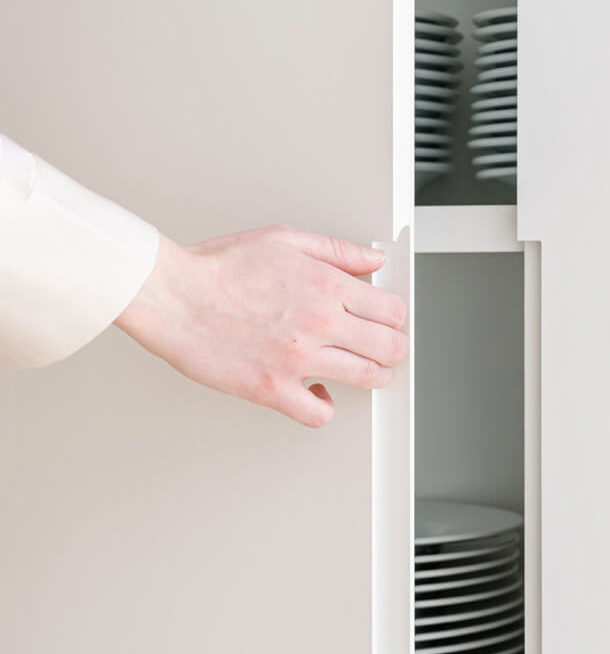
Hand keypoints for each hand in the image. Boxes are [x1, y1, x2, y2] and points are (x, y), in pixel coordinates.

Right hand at [114, 225, 407, 426]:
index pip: (390, 310)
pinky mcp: (273, 388)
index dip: (394, 317)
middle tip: (384, 349)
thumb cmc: (217, 268)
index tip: (387, 320)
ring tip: (361, 370)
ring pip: (366, 378)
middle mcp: (318, 321)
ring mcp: (297, 358)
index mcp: (324, 284)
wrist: (172, 295)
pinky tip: (317, 393)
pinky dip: (324, 407)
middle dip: (392, 349)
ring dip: (371, 376)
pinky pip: (318, 413)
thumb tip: (372, 258)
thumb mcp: (284, 240)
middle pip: (389, 347)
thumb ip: (336, 250)